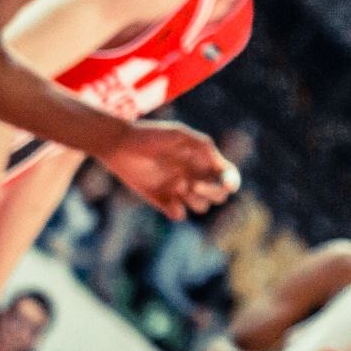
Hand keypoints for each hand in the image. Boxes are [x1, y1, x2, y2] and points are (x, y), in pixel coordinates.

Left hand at [103, 120, 237, 220]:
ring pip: (201, 207)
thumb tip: (220, 165)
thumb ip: (202, 147)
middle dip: (211, 193)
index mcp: (202, 160)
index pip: (227, 175)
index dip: (232, 182)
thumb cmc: (150, 135)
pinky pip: (179, 214)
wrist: (119, 145)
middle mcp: (194, 176)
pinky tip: (169, 201)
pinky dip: (177, 211)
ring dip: (194, 200)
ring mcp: (178, 190)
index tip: (227, 185)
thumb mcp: (179, 135)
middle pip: (218, 196)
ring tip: (176, 185)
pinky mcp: (161, 200)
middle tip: (192, 186)